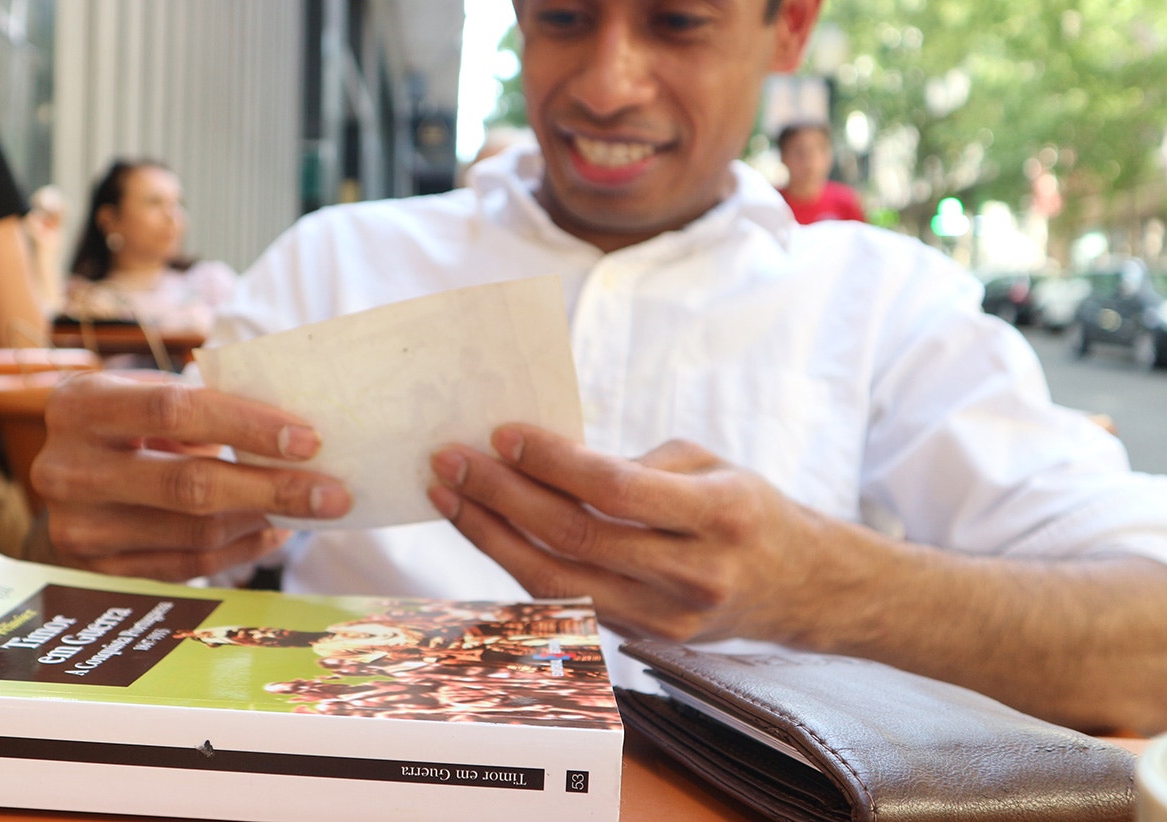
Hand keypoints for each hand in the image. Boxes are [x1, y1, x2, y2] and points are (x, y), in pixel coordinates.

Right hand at [32, 370, 351, 580]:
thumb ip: (203, 404)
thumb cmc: (124, 422)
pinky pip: (186, 566)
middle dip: (273, 488)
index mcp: (80, 404)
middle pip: (188, 484)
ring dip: (263, 520)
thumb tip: (294, 434)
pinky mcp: (97, 572)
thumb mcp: (144, 394)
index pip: (174, 411)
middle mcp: (68, 468)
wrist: (64, 477)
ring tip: (308, 507)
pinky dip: (241, 548)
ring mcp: (78, 528)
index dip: (247, 426)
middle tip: (333, 493)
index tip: (309, 440)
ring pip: (194, 533)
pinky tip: (274, 530)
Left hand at [427, 423, 837, 643]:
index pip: (617, 490)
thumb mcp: (708, 465)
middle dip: (501, 496)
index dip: (553, 462)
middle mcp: (694, 574)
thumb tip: (544, 461)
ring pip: (558, 582)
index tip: (502, 434)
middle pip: (576, 538)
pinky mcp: (644, 638)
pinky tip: (486, 532)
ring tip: (450, 497)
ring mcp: (667, 616)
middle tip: (451, 461)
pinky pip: (566, 601)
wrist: (801, 587)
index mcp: (721, 515)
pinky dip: (519, 565)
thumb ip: (634, 466)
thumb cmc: (747, 509)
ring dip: (492, 537)